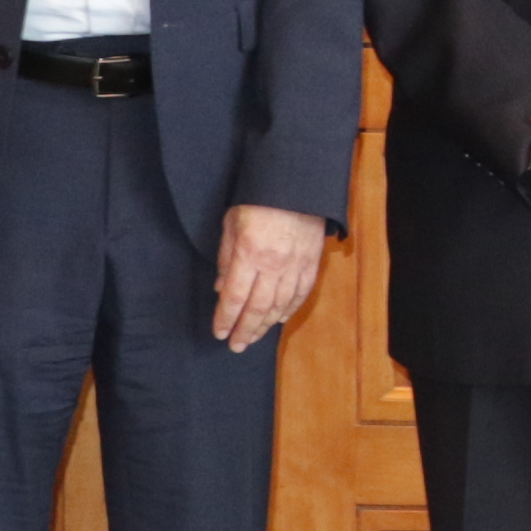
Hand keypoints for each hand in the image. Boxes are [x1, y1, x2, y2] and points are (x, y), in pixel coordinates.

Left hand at [212, 206, 327, 349]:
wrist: (296, 185)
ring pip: (280, 305)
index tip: (219, 332)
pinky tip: (280, 319)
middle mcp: (273, 265)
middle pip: (257, 308)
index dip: (225, 318)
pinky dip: (289, 309)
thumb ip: (226, 258)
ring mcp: (295, 265)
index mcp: (249, 254)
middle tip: (235, 346)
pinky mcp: (311, 262)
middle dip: (245, 330)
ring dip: (265, 325)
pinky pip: (300, 293)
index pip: (234, 297)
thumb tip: (221, 288)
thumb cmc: (258, 201)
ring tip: (254, 337)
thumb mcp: (231, 225)